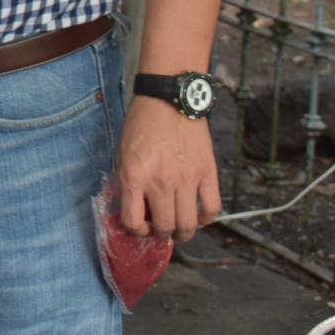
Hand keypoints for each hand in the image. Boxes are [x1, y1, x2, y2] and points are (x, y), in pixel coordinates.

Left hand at [115, 95, 220, 240]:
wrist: (168, 100)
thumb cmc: (141, 126)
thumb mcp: (122, 154)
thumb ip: (126, 183)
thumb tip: (131, 209)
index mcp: (134, 176)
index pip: (133, 221)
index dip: (135, 231)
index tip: (139, 228)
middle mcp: (160, 182)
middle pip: (164, 226)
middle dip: (161, 234)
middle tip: (161, 230)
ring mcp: (187, 178)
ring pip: (188, 223)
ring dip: (184, 233)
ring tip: (180, 231)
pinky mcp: (208, 172)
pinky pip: (212, 207)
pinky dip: (206, 218)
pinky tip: (200, 217)